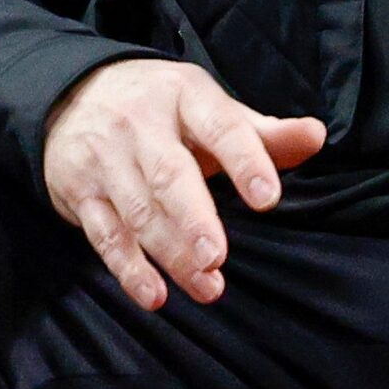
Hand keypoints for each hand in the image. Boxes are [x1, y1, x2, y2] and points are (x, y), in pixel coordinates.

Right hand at [42, 59, 326, 311]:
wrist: (71, 94)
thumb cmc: (162, 109)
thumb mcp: (209, 108)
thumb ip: (263, 133)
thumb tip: (317, 136)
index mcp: (184, 95)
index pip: (220, 126)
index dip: (244, 161)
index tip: (268, 199)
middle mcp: (140, 124)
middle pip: (168, 174)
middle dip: (193, 218)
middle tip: (217, 257)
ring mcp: (106, 159)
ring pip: (139, 211)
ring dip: (170, 253)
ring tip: (207, 286)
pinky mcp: (80, 192)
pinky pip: (104, 234)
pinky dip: (128, 267)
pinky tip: (154, 295)